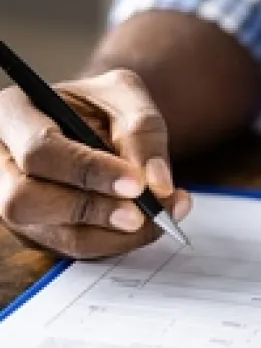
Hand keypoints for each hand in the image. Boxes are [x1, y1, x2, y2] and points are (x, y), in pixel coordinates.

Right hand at [0, 69, 191, 258]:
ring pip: (53, 235)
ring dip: (112, 234)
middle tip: (142, 213)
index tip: (136, 183)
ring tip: (159, 217)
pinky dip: (118, 241)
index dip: (88, 171)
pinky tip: (150, 224)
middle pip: (27, 201)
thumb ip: (143, 131)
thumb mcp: (126, 98)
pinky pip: (76, 249)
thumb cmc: (105, 106)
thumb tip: (158, 183)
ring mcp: (15, 203)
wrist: (101, 125)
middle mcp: (2, 163)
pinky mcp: (39, 231)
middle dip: (92, 211)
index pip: (39, 151)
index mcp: (13, 115)